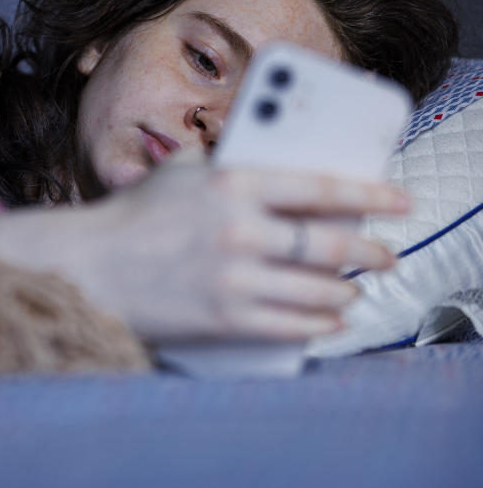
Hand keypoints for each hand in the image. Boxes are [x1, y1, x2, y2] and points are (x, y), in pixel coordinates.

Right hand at [0, 159, 407, 342]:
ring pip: (319, 290)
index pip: (320, 188)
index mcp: (231, 184)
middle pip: (331, 245)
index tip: (400, 202)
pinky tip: (330, 320)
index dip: (370, 195)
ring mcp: (233, 279)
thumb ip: (230, 162)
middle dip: (370, 253)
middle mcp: (239, 231)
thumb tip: (279, 168)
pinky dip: (320, 324)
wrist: (86, 266)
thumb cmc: (132, 215)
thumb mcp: (180, 170)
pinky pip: (291, 325)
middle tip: (384, 256)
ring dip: (347, 292)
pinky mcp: (223, 319)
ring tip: (353, 291)